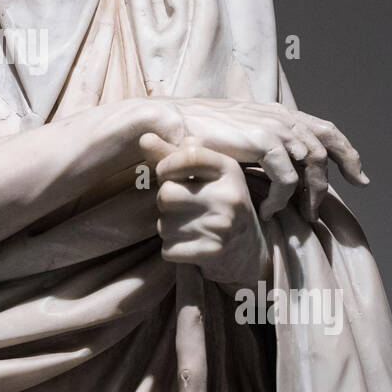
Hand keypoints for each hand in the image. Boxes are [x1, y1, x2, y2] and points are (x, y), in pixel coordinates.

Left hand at [142, 135, 270, 285]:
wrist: (247, 250)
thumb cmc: (216, 202)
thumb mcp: (202, 174)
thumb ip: (172, 155)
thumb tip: (144, 138)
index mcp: (229, 169)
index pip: (189, 154)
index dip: (166, 164)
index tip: (165, 173)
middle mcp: (229, 195)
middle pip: (166, 193)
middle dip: (165, 202)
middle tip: (182, 207)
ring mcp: (223, 225)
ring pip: (164, 225)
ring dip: (169, 228)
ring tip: (190, 227)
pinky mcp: (214, 252)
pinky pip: (168, 250)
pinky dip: (173, 250)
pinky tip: (191, 245)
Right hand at [150, 98, 367, 221]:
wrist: (170, 121)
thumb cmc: (196, 131)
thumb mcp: (237, 134)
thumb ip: (260, 142)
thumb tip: (275, 162)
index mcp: (278, 113)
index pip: (325, 130)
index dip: (347, 153)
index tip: (359, 178)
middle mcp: (281, 117)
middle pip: (325, 147)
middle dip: (334, 180)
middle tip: (323, 210)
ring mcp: (273, 128)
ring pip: (311, 164)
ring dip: (310, 194)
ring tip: (301, 216)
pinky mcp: (261, 142)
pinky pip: (286, 177)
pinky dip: (282, 198)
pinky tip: (269, 211)